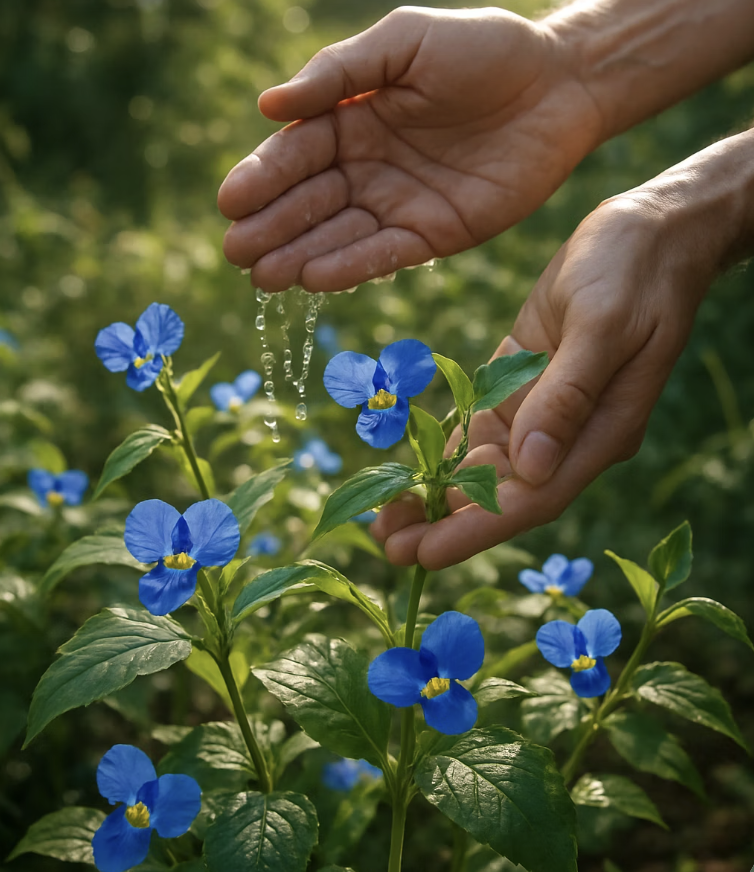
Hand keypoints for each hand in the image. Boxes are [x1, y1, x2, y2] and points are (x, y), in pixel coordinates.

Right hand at [218, 6, 601, 291]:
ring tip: (263, 277)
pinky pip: (385, 255)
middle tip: (237, 252)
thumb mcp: (405, 43)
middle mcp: (368, 167)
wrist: (560, 86)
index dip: (262, 178)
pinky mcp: (434, 236)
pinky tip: (315, 279)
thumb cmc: (483, 51)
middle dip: (271, 228)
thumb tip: (269, 106)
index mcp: (353, 118)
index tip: (230, 203)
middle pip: (309, 202)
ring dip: (299, 256)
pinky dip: (351, 267)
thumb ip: (340, 72)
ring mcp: (399, 205)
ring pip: (339, 236)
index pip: (296, 154)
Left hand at [371, 166, 732, 567]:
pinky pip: (479, 426)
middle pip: (502, 494)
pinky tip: (408, 469)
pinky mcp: (525, 382)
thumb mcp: (603, 326)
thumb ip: (567, 397)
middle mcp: (570, 434)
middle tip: (386, 548)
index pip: (532, 499)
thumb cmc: (635, 270)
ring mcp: (546, 411)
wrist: (648, 231)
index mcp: (601, 431)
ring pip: (484, 466)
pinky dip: (443, 448)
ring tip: (384, 518)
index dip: (476, 529)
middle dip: (444, 522)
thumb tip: (532, 468)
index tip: (424, 554)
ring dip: (436, 492)